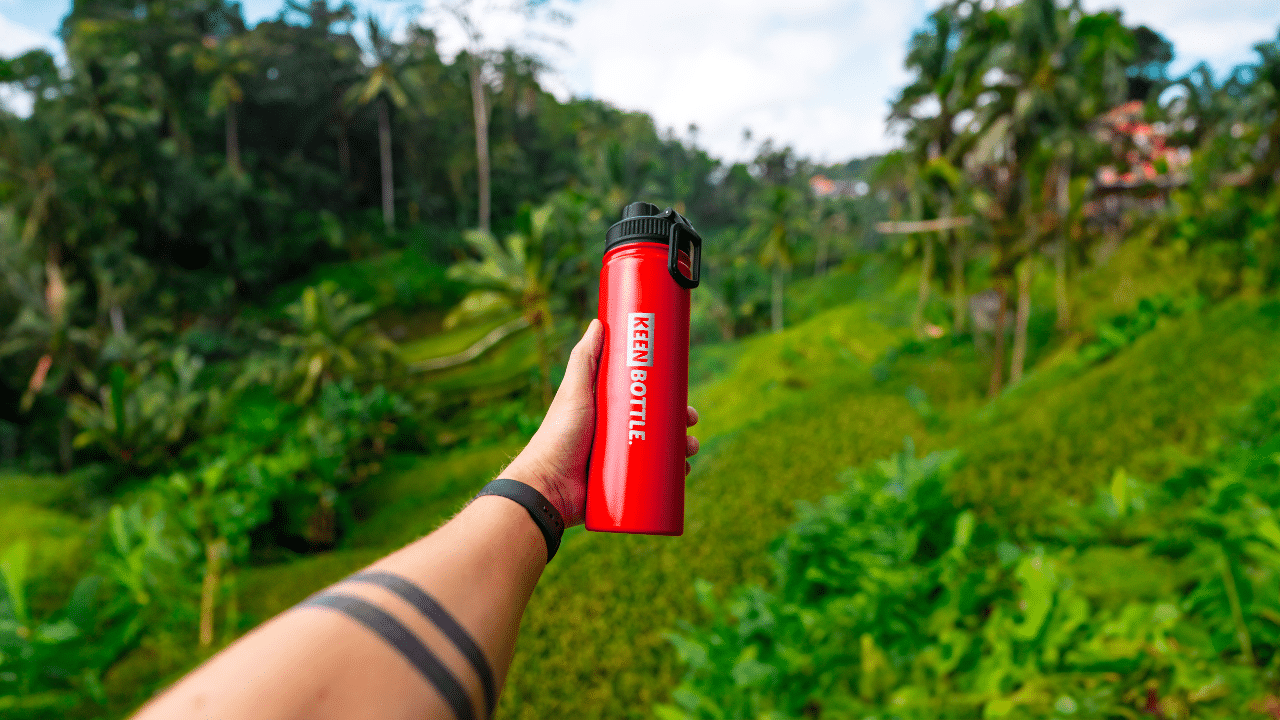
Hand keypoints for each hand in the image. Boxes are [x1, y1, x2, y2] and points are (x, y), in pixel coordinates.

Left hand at [502, 319, 700, 526]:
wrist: (547, 487)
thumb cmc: (558, 436)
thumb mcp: (574, 392)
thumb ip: (585, 359)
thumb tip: (599, 322)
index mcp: (607, 411)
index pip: (644, 398)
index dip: (667, 397)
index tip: (684, 394)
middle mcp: (615, 434)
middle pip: (657, 425)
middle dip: (680, 425)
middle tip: (691, 425)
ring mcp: (619, 461)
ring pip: (660, 453)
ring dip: (682, 450)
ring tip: (690, 450)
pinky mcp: (622, 485)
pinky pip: (653, 480)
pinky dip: (672, 476)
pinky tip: (684, 473)